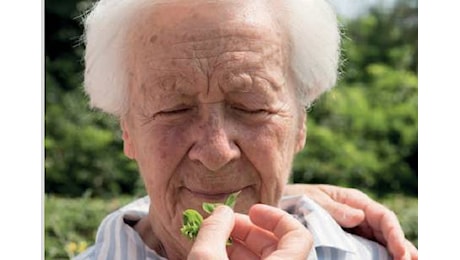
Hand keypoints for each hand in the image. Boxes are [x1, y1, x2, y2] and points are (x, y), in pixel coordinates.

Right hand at [187, 204, 312, 259]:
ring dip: (243, 246)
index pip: (299, 235)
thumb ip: (215, 230)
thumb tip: (222, 211)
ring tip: (216, 240)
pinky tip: (217, 256)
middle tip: (225, 224)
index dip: (276, 217)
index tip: (252, 211)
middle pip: (279, 246)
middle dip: (251, 230)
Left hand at [284, 184, 417, 259]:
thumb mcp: (311, 199)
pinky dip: (380, 257)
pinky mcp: (347, 240)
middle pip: (387, 231)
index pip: (382, 216)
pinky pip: (367, 249)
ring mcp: (354, 229)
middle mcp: (358, 214)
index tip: (401, 252)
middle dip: (401, 247)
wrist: (278, 208)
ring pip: (381, 242)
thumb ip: (334, 208)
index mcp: (353, 200)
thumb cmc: (295, 199)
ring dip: (395, 253)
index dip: (395, 233)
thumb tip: (359, 216)